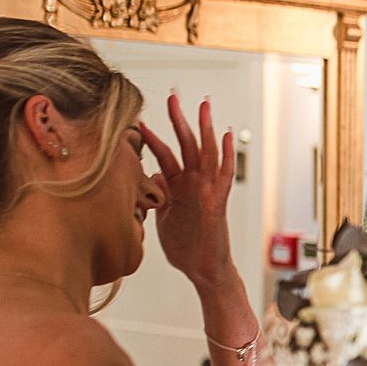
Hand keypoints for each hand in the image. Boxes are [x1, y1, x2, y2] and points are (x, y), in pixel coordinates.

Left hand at [141, 92, 234, 286]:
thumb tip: (151, 176)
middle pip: (186, 144)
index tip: (139, 119)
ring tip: (202, 106)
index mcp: (177, 186)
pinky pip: (223, 174)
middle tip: (173, 96)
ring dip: (203, 128)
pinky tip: (227, 137)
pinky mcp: (216, 201)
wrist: (203, 269)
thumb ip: (157, 194)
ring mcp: (206, 190)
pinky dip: (226, 155)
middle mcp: (193, 183)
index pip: (164, 154)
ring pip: (205, 153)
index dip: (152, 136)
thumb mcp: (162, 216)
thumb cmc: (185, 248)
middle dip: (179, 119)